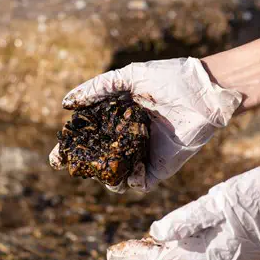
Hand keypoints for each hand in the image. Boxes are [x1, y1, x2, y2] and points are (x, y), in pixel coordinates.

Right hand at [49, 57, 241, 191]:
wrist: (202, 92)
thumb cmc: (168, 78)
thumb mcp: (128, 77)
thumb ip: (97, 88)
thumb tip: (65, 103)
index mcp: (116, 117)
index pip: (87, 136)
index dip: (70, 146)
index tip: (56, 155)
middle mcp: (125, 138)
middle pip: (96, 158)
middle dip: (80, 165)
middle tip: (67, 165)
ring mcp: (141, 154)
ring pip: (114, 175)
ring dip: (102, 175)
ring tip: (97, 168)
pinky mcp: (158, 168)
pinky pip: (138, 182)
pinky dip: (129, 180)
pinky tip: (129, 169)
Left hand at [107, 155, 259, 259]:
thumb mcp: (221, 200)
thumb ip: (188, 220)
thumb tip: (156, 233)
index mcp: (216, 249)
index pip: (166, 256)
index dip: (137, 255)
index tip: (112, 253)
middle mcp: (224, 257)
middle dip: (147, 256)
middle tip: (120, 252)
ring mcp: (237, 253)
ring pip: (192, 259)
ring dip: (167, 253)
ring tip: (144, 247)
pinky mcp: (245, 245)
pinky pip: (207, 252)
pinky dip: (188, 247)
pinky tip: (181, 238)